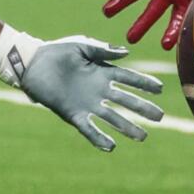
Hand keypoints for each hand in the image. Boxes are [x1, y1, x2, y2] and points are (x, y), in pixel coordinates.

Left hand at [18, 36, 164, 150]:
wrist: (33, 64)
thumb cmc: (57, 52)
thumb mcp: (82, 46)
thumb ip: (103, 50)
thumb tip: (126, 52)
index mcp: (103, 72)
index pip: (129, 79)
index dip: (144, 84)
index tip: (160, 89)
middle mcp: (99, 90)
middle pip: (126, 101)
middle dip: (143, 108)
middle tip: (160, 117)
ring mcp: (88, 104)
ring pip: (112, 117)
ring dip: (127, 127)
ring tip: (143, 137)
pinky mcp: (73, 114)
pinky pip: (89, 128)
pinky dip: (99, 138)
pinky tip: (111, 147)